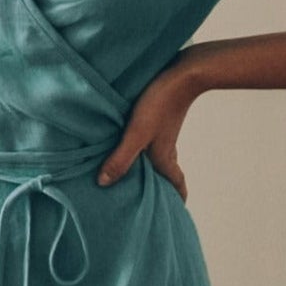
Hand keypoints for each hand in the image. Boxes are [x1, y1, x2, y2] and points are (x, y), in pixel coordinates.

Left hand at [96, 53, 201, 199]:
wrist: (183, 71)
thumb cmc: (160, 103)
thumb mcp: (136, 133)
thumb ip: (120, 158)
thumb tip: (102, 183)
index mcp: (165, 159)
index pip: (177, 186)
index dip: (176, 200)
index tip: (173, 213)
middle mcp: (167, 149)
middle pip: (166, 176)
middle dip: (159, 189)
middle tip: (147, 201)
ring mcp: (164, 134)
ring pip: (158, 159)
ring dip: (149, 169)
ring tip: (131, 176)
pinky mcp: (160, 119)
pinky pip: (152, 142)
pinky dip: (144, 151)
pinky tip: (129, 145)